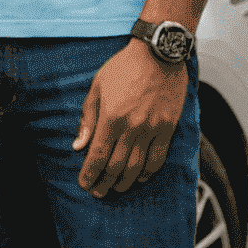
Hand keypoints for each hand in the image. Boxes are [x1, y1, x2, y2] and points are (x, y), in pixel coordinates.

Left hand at [73, 39, 187, 196]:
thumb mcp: (97, 87)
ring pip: (137, 167)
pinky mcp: (168, 128)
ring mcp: (153, 129)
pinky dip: (148, 172)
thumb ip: (88, 118)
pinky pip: (159, 158)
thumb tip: (78, 145)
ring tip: (116, 189)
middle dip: (104, 183)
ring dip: (125, 182)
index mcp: (111, 118)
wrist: (158, 54)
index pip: (98, 156)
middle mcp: (133, 128)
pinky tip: (140, 178)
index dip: (90, 174)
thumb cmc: (123, 68)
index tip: (84, 184)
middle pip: (116, 166)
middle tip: (97, 192)